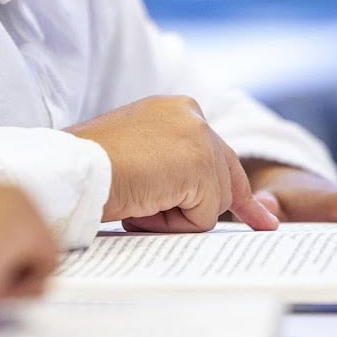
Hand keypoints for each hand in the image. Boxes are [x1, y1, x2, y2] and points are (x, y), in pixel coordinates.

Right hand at [68, 96, 277, 232]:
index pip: (215, 153)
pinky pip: (203, 217)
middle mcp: (190, 114)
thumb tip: (195, 201)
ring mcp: (197, 137)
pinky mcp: (200, 165)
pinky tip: (144, 207)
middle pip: (223, 178)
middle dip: (233, 206)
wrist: (71, 170)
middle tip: (265, 225)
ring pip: (213, 201)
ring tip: (137, 203)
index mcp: (172, 110)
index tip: (264, 216)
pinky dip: (174, 224)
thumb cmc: (86, 171)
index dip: (237, 188)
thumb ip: (166, 168)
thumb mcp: (133, 160)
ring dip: (175, 215)